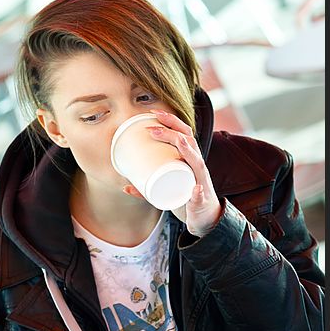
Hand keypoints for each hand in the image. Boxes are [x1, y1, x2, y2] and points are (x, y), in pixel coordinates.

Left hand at [123, 109, 221, 236]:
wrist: (205, 217)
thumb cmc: (185, 197)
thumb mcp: (165, 188)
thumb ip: (146, 188)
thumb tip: (124, 186)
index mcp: (190, 159)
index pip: (185, 134)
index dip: (171, 121)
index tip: (154, 113)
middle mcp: (198, 167)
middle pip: (190, 143)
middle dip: (173, 132)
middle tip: (152, 128)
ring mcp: (201, 182)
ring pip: (198, 164)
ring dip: (188, 153)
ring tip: (177, 143)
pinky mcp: (202, 200)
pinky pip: (201, 195)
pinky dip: (198, 193)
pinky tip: (195, 189)